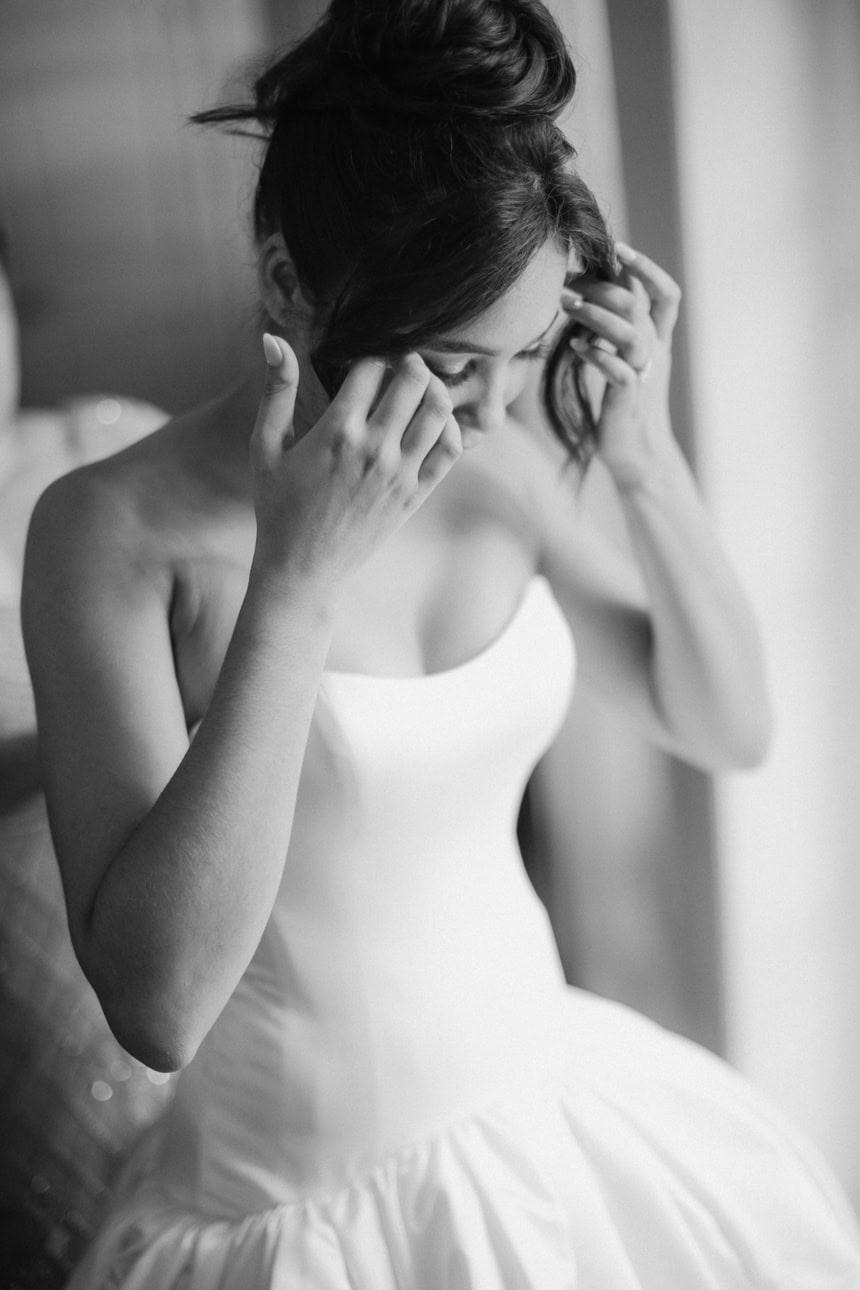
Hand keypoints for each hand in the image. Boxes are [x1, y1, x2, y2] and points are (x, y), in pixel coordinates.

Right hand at [249, 335, 461, 594]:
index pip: (372, 367)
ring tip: (418, 387)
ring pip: (438, 410)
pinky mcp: (416, 495)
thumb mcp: (264, 447)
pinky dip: (450, 425)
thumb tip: (273, 339)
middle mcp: (374, 449)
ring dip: (434, 388)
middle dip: (409, 361)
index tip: (364, 362)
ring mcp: (400, 474)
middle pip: (413, 380)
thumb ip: (275, 391)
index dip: (371, 354)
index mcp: (336, 432)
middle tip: (400, 364)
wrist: (301, 568)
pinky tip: (433, 421)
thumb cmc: (277, 506)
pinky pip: (450, 449)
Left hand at [561, 242, 681, 487]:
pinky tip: (575, 347)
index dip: (647, 268)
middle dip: (603, 288)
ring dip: (597, 316)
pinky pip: (620, 372)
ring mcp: (644, 377)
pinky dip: (597, 356)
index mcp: (657, 340)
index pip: (665, 294)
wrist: (637, 455)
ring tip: (567, 307)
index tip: (618, 248)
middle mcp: (656, 353)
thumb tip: (589, 290)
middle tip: (567, 284)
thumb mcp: (623, 360)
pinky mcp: (630, 401)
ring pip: (631, 335)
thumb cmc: (623, 405)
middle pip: (640, 306)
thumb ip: (614, 329)